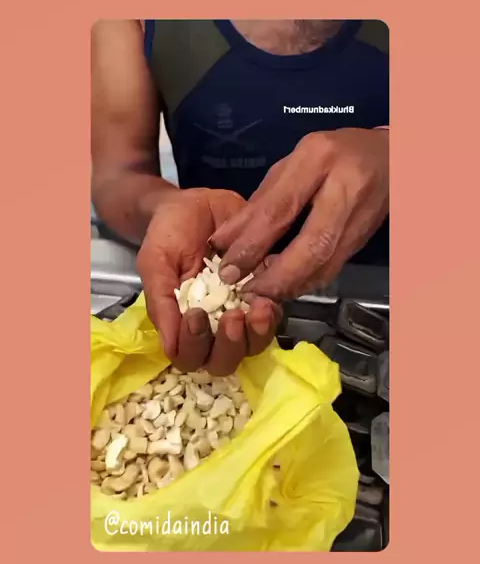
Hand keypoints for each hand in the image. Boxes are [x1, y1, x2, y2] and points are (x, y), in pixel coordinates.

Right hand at [137, 187, 280, 374]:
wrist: (195, 202)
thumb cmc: (169, 234)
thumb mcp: (155, 262)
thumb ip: (160, 301)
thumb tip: (169, 345)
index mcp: (183, 324)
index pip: (189, 357)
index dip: (194, 346)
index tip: (195, 315)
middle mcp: (213, 326)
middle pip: (224, 360)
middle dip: (229, 345)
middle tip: (232, 317)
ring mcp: (241, 312)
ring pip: (253, 345)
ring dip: (256, 334)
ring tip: (257, 308)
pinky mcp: (265, 293)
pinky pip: (275, 316)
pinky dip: (273, 312)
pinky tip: (269, 295)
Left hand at [211, 128, 388, 299]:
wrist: (391, 157)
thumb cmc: (335, 153)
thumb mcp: (293, 163)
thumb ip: (261, 201)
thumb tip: (224, 239)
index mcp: (318, 158)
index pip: (280, 208)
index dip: (251, 244)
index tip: (228, 268)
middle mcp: (345, 187)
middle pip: (311, 245)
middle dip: (276, 276)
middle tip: (247, 290)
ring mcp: (361, 215)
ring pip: (326, 263)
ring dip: (292, 285)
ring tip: (263, 295)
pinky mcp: (365, 238)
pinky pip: (334, 267)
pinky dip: (307, 282)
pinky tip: (287, 288)